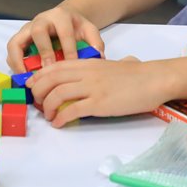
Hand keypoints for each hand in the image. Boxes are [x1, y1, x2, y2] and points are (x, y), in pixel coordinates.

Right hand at [5, 5, 103, 72]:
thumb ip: (96, 41)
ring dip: (19, 61)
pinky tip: (24, 77)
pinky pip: (11, 50)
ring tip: (28, 78)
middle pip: (38, 31)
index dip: (68, 49)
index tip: (72, 65)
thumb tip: (99, 57)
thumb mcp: (89, 29)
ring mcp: (27, 29)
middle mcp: (41, 20)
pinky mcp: (19, 38)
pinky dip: (15, 64)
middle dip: (43, 52)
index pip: (64, 32)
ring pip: (16, 41)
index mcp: (60, 16)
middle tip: (49, 70)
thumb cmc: (75, 27)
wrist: (63, 19)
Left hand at [28, 56, 171, 127]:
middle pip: (51, 79)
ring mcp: (92, 87)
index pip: (55, 67)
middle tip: (38, 103)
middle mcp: (86, 73)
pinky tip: (59, 123)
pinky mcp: (99, 103)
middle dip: (39, 92)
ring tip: (48, 116)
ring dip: (48, 107)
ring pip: (58, 94)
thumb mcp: (111, 65)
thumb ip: (98, 68)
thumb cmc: (137, 74)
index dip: (39, 76)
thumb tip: (94, 73)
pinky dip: (61, 118)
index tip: (31, 86)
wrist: (154, 79)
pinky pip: (72, 110)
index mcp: (87, 63)